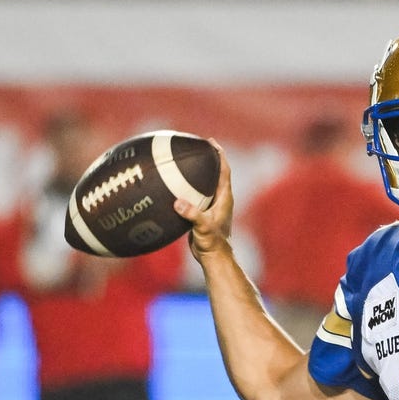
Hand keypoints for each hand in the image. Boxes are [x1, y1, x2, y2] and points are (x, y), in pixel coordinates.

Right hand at [174, 140, 233, 260]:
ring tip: (184, 160)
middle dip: (207, 159)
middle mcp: (220, 199)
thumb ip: (192, 214)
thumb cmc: (212, 243)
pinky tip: (174, 185)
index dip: (218, 155)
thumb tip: (178, 202)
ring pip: (205, 183)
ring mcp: (212, 206)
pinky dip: (187, 187)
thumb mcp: (202, 227)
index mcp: (224, 198)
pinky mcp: (203, 213)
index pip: (224, 170)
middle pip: (215, 173)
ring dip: (197, 172)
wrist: (213, 257)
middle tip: (195, 146)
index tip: (211, 142)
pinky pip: (195, 194)